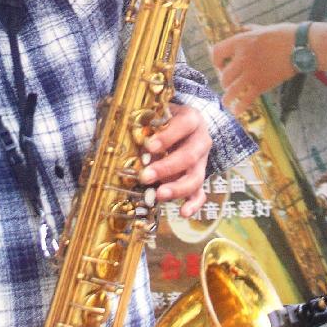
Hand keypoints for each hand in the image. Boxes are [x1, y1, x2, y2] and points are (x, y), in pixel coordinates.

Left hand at [139, 103, 211, 217]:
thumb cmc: (165, 118)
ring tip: (159, 195)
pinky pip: (200, 193)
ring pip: (196, 177)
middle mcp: (201, 140)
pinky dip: (193, 204)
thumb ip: (146, 124)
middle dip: (167, 168)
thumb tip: (125, 138)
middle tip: (146, 177)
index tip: (149, 146)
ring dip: (177, 188)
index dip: (168, 136)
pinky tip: (183, 212)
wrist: (186, 125)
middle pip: (189, 156)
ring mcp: (202, 161)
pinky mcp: (199, 177)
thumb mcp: (157, 113)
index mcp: (192, 119)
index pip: (184, 125)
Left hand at [212, 23, 297, 115]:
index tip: (220, 65)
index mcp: (241, 42)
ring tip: (226, 102)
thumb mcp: (263, 28)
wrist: (301, 47)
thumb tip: (242, 29)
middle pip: (224, 74)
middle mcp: (242, 58)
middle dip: (224, 80)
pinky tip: (237, 111)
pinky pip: (246, 98)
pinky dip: (240, 106)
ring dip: (227, 97)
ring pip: (231, 89)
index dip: (215, 60)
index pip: (217, 52)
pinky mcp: (262, 84)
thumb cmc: (284, 35)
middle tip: (228, 83)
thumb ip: (250, 30)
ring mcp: (251, 73)